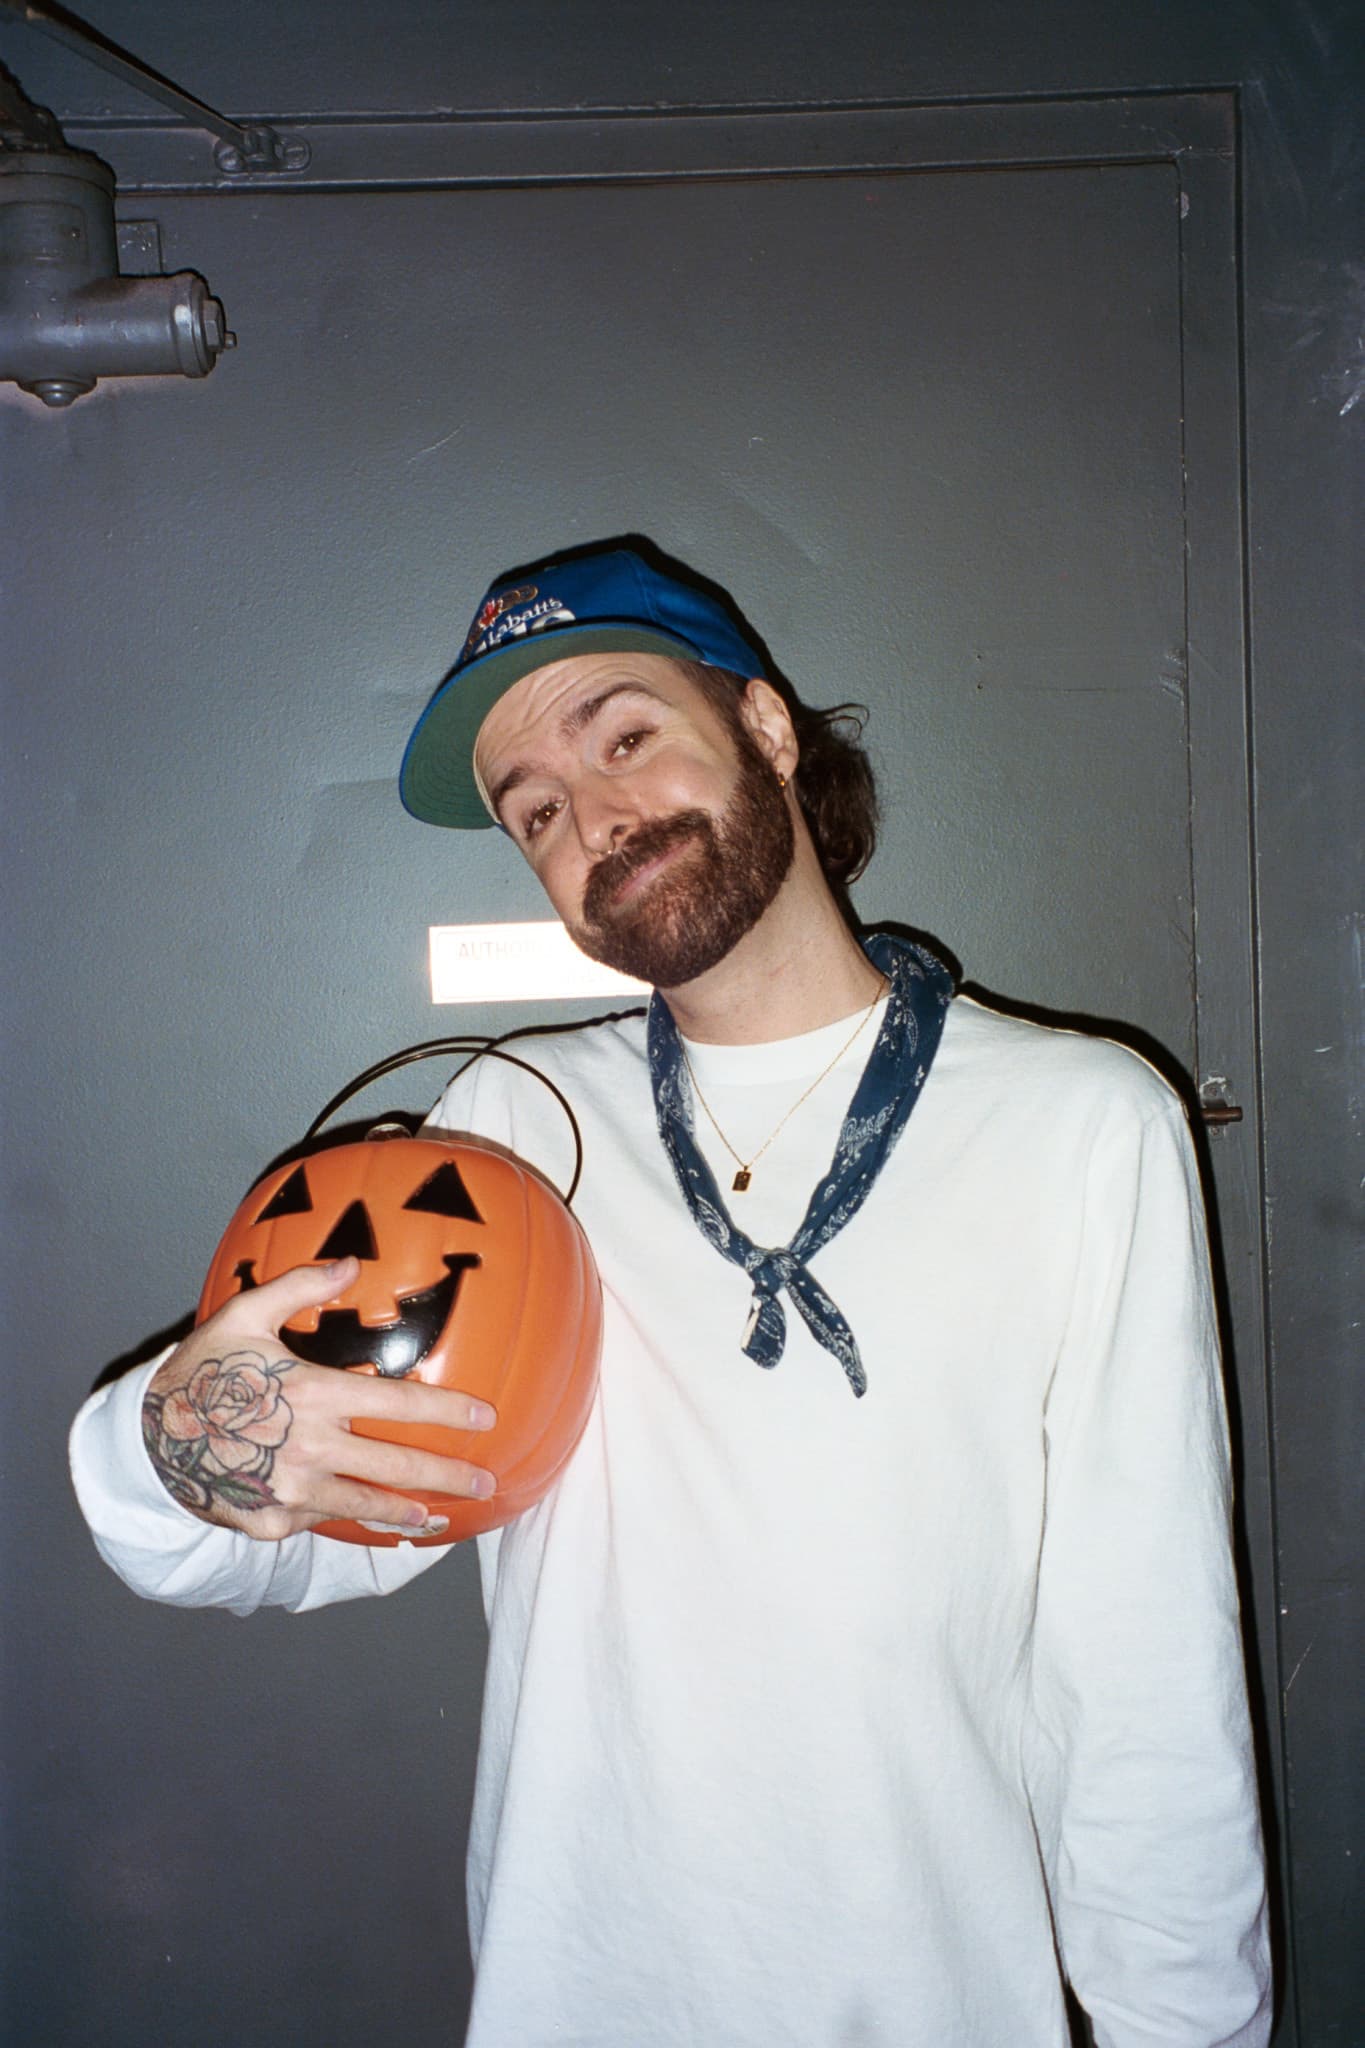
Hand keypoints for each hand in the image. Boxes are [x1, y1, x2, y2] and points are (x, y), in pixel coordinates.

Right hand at [140, 1258, 496, 1540]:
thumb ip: (301, 1286)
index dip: (448, 1412)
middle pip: (398, 1467)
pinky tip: (372, 1523)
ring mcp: (292, 1493)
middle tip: (487, 1482)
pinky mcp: (272, 1523)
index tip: (486, 1418)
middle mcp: (310, 1449)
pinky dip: (347, 1521)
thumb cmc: (202, 1369)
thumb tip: (351, 1262)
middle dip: (450, 1476)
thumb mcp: (244, 1315)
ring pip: (367, 1506)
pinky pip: (320, 1522)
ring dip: (411, 1514)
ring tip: (442, 1518)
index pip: (400, 1406)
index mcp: (314, 1396)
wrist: (146, 1437)